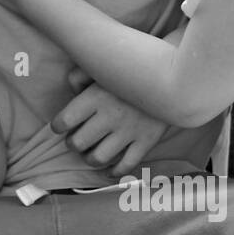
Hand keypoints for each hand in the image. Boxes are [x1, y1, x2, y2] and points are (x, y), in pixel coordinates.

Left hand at [53, 68, 170, 175]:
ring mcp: (128, 131)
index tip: (61, 125)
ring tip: (91, 152)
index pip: (63, 122)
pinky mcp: (146, 141)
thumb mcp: (104, 63)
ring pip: (97, 158)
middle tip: (77, 139)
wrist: (175, 74)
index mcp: (95, 97)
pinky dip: (114, 171)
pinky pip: (125, 165)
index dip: (58, 126)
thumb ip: (80, 74)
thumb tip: (72, 91)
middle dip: (73, 143)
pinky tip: (110, 168)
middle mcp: (109, 117)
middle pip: (77, 143)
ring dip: (90, 158)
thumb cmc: (134, 68)